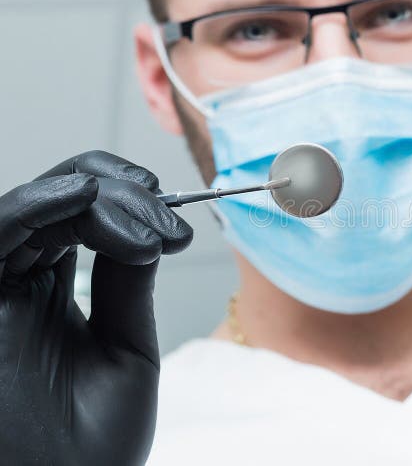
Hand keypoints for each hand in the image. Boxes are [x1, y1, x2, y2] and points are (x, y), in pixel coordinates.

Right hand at [0, 151, 192, 465]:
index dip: (128, 201)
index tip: (176, 225)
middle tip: (162, 206)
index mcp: (56, 290)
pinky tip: (83, 195)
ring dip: (88, 193)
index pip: (82, 216)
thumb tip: (148, 222)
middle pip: (56, 200)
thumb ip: (128, 283)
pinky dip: (35, 207)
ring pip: (27, 208)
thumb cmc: (96, 438)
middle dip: (115, 187)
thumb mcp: (128, 346)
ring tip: (141, 202)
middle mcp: (21, 283)